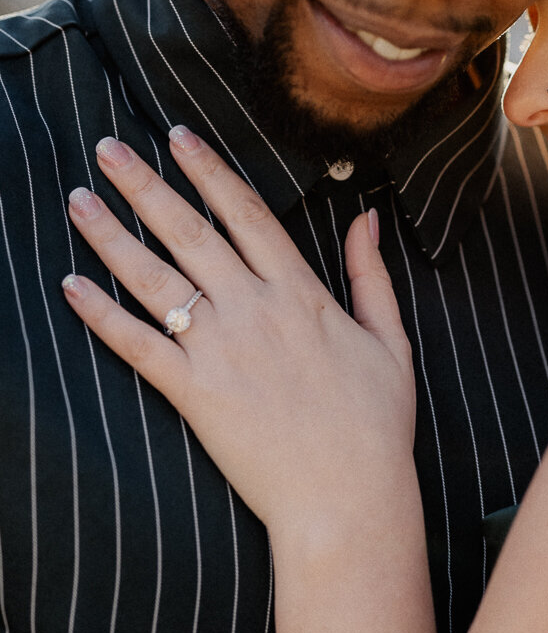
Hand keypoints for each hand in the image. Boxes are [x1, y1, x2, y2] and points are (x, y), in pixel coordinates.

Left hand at [63, 128, 414, 542]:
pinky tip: (72, 286)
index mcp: (302, 292)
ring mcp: (222, 350)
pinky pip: (138, 345)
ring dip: (110, 236)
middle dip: (144, 184)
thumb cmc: (376, 424)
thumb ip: (371, 275)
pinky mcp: (195, 393)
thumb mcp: (390, 340)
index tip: (178, 135)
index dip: (208, 169)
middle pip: (188, 231)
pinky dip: (101, 315)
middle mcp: (255, 309)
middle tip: (106, 148)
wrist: (348, 497)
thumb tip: (366, 219)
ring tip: (77, 203)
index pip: (246, 212)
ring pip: (155, 278)